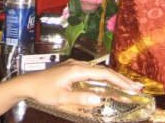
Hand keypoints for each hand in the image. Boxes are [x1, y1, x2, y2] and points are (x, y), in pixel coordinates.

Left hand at [20, 60, 142, 107]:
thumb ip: (80, 98)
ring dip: (113, 77)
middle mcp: (77, 65)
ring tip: (127, 85)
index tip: (133, 88)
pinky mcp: (72, 69)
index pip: (103, 74)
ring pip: (98, 70)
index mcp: (77, 70)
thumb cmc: (43, 90)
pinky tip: (108, 82)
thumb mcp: (61, 98)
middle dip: (121, 78)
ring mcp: (74, 66)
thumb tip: (100, 100)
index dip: (119, 80)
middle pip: (103, 70)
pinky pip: (92, 72)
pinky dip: (104, 77)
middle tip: (137, 87)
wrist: (28, 83)